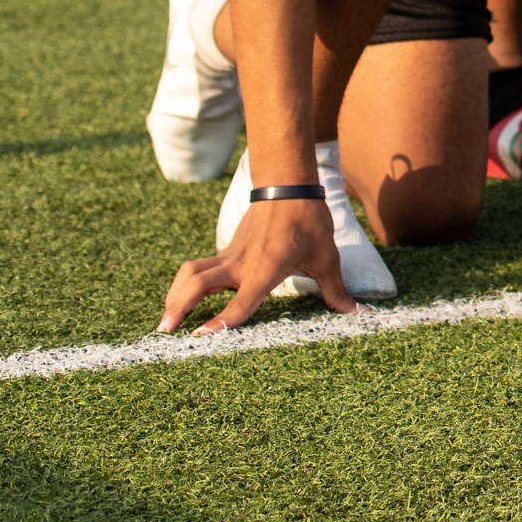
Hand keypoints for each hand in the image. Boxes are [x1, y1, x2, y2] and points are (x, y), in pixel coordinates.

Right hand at [157, 197, 353, 334]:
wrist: (289, 185)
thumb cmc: (309, 222)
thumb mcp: (327, 257)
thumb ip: (336, 289)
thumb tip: (356, 313)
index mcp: (266, 268)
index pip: (241, 299)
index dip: (223, 319)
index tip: (201, 336)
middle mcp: (241, 264)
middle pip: (197, 284)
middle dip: (178, 306)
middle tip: (164, 331)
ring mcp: (229, 256)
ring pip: (190, 273)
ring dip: (175, 295)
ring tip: (166, 321)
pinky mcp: (224, 252)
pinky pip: (197, 269)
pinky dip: (184, 286)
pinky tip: (180, 303)